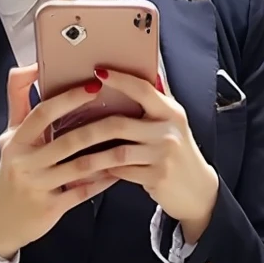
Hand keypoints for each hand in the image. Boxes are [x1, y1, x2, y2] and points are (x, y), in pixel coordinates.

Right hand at [0, 68, 130, 258]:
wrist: (1, 222)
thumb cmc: (12, 172)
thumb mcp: (9, 137)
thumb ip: (19, 102)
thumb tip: (32, 66)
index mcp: (16, 141)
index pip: (42, 113)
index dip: (68, 98)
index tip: (94, 85)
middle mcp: (24, 162)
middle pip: (68, 140)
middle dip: (99, 127)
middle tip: (124, 115)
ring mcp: (38, 186)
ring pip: (80, 167)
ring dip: (107, 155)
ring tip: (128, 142)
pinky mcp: (50, 208)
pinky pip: (83, 192)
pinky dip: (102, 181)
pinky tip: (118, 171)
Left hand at [46, 69, 220, 241]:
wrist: (196, 190)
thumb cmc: (175, 153)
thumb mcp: (170, 125)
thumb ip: (151, 106)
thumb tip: (128, 79)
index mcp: (171, 112)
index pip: (142, 89)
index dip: (119, 80)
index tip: (97, 72)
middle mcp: (169, 131)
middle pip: (120, 124)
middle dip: (89, 127)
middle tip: (66, 128)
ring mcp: (164, 155)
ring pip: (117, 152)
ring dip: (92, 154)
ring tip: (71, 154)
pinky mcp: (157, 177)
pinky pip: (121, 172)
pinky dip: (103, 172)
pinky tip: (88, 171)